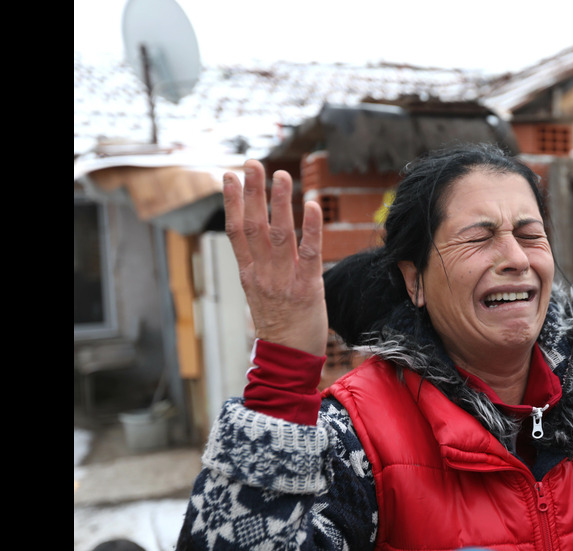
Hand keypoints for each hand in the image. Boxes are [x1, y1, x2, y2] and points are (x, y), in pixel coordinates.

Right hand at [224, 160, 327, 355]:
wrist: (288, 359)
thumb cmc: (279, 325)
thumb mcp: (260, 294)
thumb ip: (260, 267)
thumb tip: (261, 242)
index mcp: (248, 273)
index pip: (236, 231)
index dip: (231, 201)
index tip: (228, 176)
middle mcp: (262, 273)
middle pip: (254, 226)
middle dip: (252, 192)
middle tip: (252, 163)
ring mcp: (284, 279)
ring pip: (279, 234)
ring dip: (280, 203)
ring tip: (281, 176)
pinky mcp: (308, 287)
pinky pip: (310, 253)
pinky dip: (311, 228)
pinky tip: (311, 206)